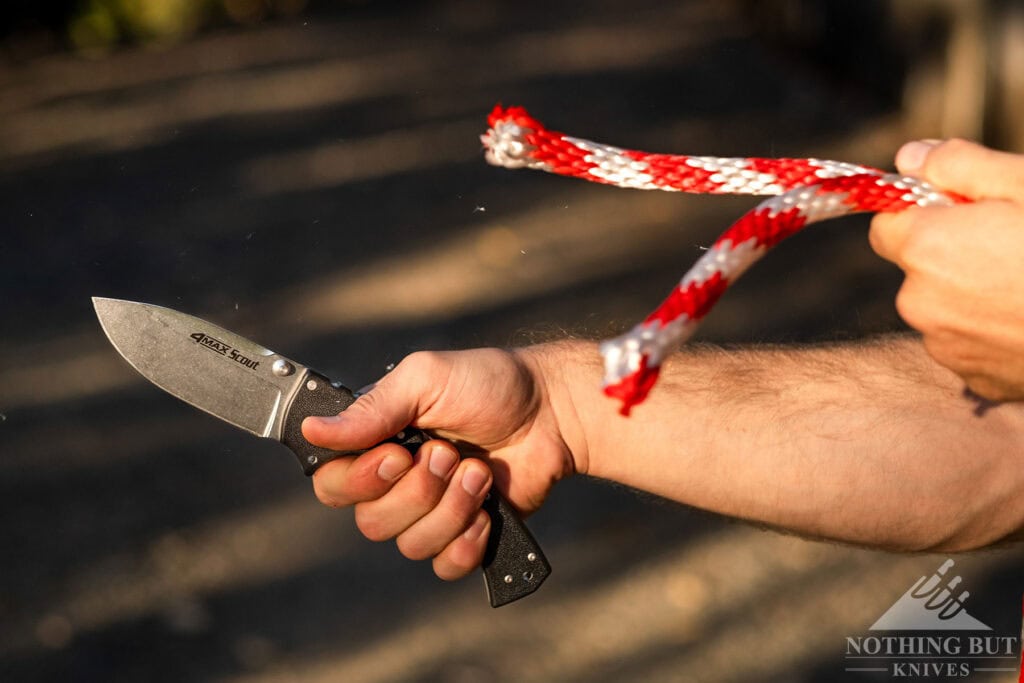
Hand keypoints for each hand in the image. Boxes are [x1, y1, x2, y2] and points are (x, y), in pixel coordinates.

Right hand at [301, 347, 577, 579]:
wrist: (553, 411)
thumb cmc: (488, 384)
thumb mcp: (425, 378)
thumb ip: (372, 409)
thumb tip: (313, 429)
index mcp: (376, 445)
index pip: (332, 486)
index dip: (361, 480)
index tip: (399, 454)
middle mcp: (396, 484)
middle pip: (371, 523)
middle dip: (419, 490)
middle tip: (451, 453)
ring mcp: (431, 513)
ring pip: (410, 545)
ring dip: (451, 508)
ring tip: (480, 472)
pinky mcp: (465, 534)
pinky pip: (445, 565)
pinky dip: (467, 540)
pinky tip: (488, 510)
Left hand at [869, 138, 1023, 400]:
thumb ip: (960, 165)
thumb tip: (908, 157)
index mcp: (926, 249)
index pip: (887, 226)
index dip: (923, 214)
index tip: (964, 210)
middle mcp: (919, 303)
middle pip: (918, 269)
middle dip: (951, 254)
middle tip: (1014, 245)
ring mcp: (946, 348)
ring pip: (943, 308)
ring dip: (972, 295)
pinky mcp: (976, 380)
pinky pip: (970, 344)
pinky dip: (993, 331)